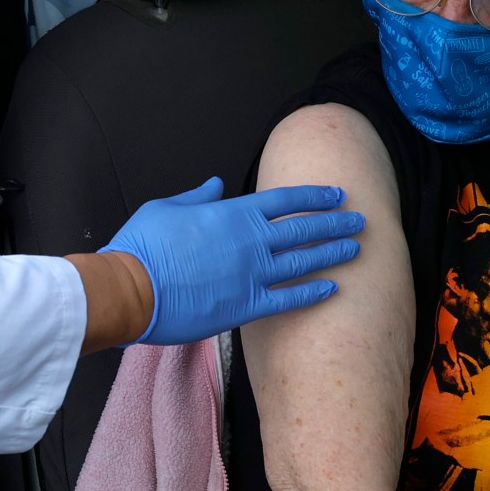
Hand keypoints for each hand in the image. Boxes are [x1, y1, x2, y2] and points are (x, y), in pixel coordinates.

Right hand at [98, 178, 363, 345]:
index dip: (315, 196)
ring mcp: (252, 275)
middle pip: (304, 230)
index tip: (337, 195)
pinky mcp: (246, 306)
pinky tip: (332, 288)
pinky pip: (288, 299)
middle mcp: (250, 242)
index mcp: (233, 213)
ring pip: (303, 262)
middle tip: (359, 221)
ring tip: (355, 250)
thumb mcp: (166, 208)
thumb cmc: (143, 246)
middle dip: (335, 224)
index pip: (286, 200)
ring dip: (332, 254)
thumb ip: (196, 196)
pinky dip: (312, 293)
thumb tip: (215, 184)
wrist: (130, 289)